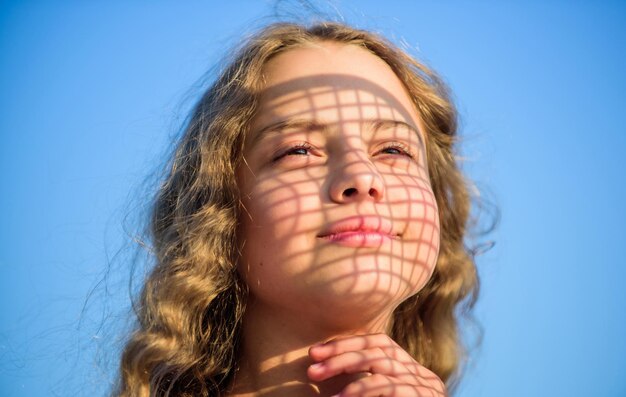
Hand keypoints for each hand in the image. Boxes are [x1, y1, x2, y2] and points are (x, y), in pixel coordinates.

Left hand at [307, 333, 446, 396]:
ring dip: (346, 374)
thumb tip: (322, 367)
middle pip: (378, 352)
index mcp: (411, 370)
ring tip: (320, 383)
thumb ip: (364, 386)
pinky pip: (391, 389)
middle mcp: (422, 374)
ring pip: (382, 368)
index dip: (347, 343)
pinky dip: (362, 391)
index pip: (379, 343)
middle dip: (340, 356)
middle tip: (311, 368)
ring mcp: (427, 387)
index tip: (316, 351)